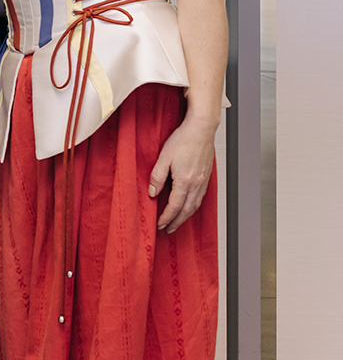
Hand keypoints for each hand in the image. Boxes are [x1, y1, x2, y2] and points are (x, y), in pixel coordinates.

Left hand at [148, 114, 216, 231]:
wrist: (202, 129)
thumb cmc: (184, 139)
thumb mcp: (164, 157)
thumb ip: (157, 176)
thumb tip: (152, 193)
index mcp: (185, 181)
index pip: (174, 207)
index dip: (166, 218)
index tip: (160, 225)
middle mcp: (196, 185)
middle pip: (186, 211)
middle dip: (176, 222)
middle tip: (168, 230)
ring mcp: (203, 182)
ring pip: (195, 206)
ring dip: (185, 216)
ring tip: (177, 222)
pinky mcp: (207, 177)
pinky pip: (200, 198)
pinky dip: (193, 207)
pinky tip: (188, 206)